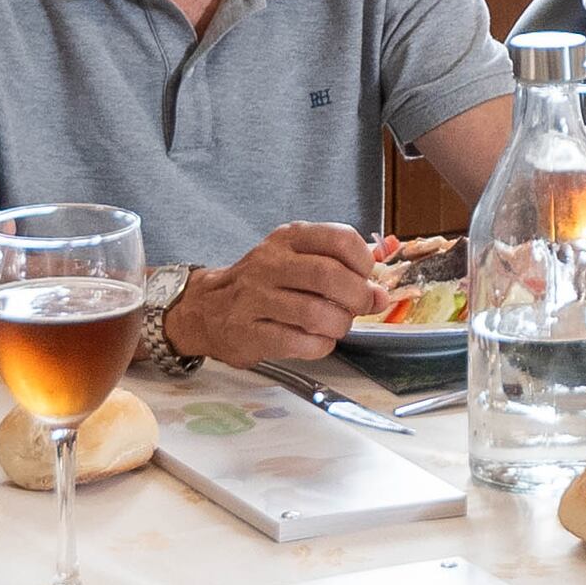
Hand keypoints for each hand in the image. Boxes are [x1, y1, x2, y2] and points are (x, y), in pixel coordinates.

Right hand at [163, 223, 387, 364]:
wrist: (206, 308)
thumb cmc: (263, 284)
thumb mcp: (297, 260)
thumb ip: (340, 270)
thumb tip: (380, 293)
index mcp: (288, 238)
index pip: (339, 239)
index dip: (364, 262)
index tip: (366, 277)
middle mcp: (270, 264)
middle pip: (330, 277)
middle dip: (357, 297)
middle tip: (360, 307)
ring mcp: (255, 299)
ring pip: (316, 314)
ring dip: (340, 325)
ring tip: (337, 326)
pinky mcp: (249, 333)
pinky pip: (299, 343)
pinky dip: (320, 346)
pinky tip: (318, 341)